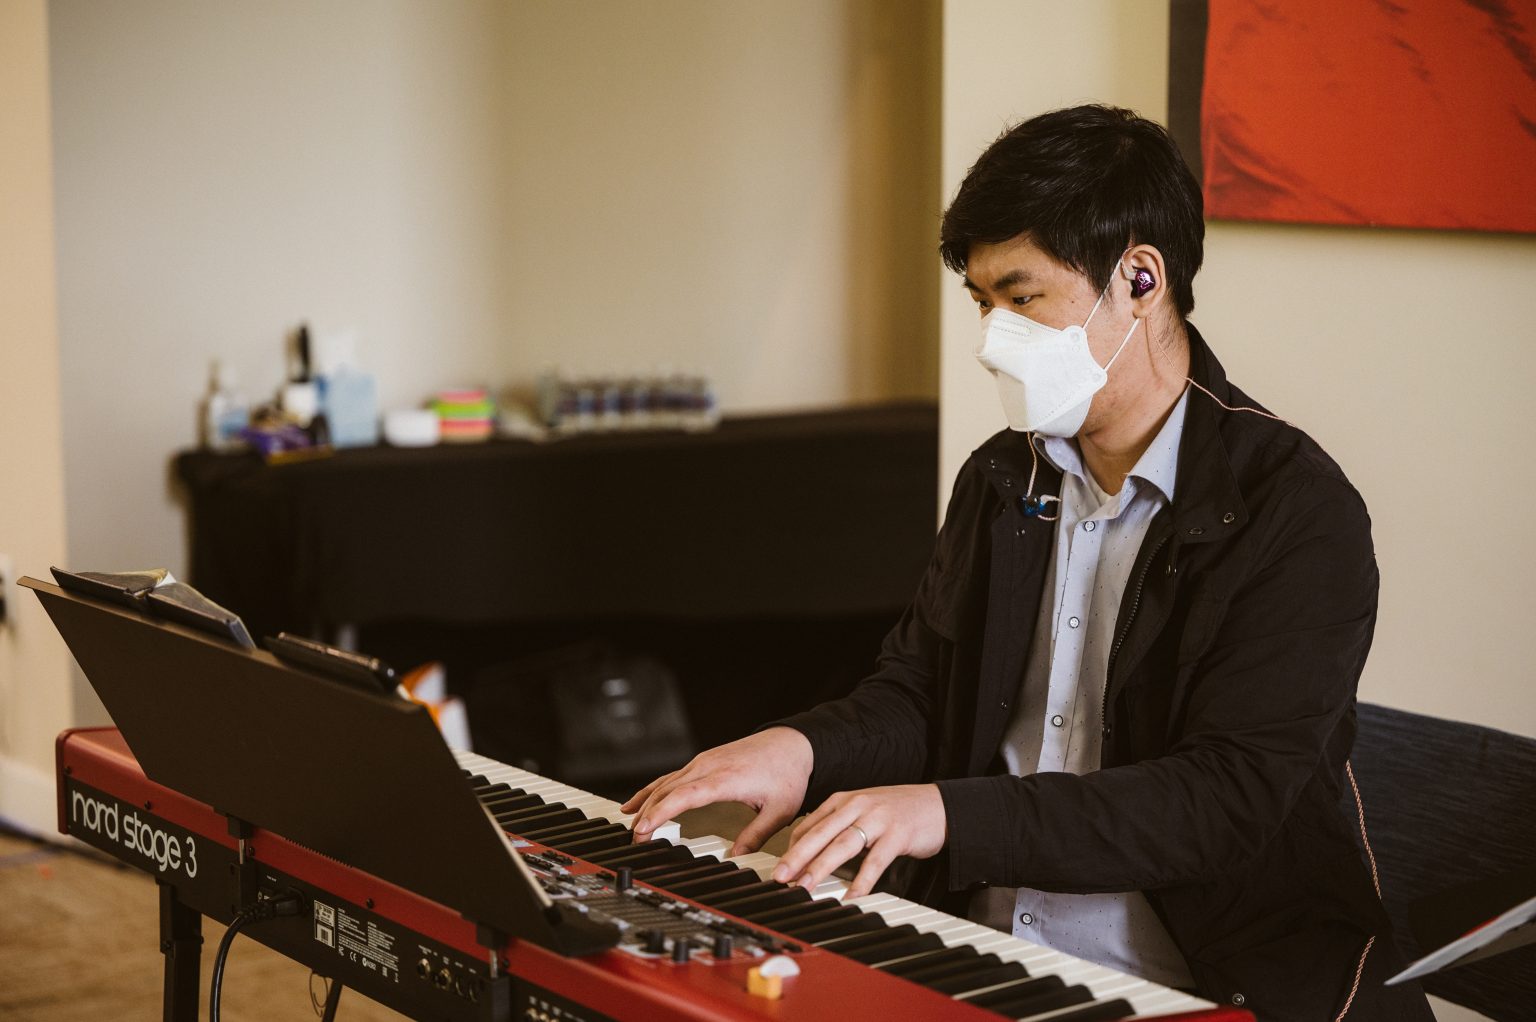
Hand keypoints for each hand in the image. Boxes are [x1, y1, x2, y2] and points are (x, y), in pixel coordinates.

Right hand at [620, 727, 812, 855]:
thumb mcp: (779, 812)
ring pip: (665, 782)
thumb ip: (755, 836)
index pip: (683, 796)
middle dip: (646, 815)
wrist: (793, 743)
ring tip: (630, 824)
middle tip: (634, 841)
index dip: (660, 813)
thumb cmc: (788, 775)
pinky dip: (653, 789)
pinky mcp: (703, 761)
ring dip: (645, 802)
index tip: (642, 829)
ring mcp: (703, 761)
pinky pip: (672, 777)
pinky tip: (639, 801)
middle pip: (667, 790)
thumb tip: (735, 860)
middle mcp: (708, 766)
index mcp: (725, 779)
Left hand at [771, 784, 945, 899]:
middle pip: (821, 833)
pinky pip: (875, 861)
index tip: (779, 868)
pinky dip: (861, 881)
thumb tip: (810, 851)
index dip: (792, 848)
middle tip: (780, 876)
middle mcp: (858, 805)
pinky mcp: (898, 834)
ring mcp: (878, 819)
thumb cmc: (898, 811)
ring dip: (821, 867)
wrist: (939, 805)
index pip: (810, 824)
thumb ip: (838, 827)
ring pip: (843, 845)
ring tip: (806, 887)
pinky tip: (851, 896)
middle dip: (797, 856)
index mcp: (845, 800)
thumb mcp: (863, 811)